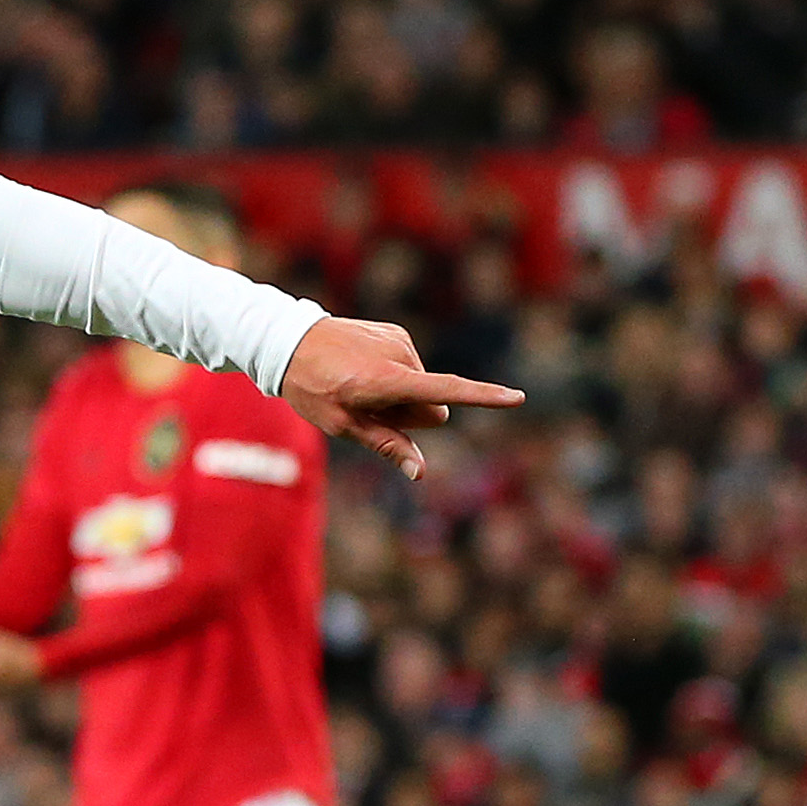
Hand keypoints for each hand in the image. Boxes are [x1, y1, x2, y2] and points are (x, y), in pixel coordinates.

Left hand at [281, 315, 523, 480]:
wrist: (289, 342)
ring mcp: (399, 341)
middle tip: (368, 410)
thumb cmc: (313, 391)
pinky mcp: (397, 332)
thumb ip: (388, 445)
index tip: (517, 397)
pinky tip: (361, 369)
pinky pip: (411, 367)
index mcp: (387, 382)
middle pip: (434, 406)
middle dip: (413, 416)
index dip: (483, 398)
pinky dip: (394, 375)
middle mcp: (400, 357)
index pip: (445, 392)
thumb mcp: (343, 427)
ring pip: (422, 386)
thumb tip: (420, 473)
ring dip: (400, 395)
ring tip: (358, 386)